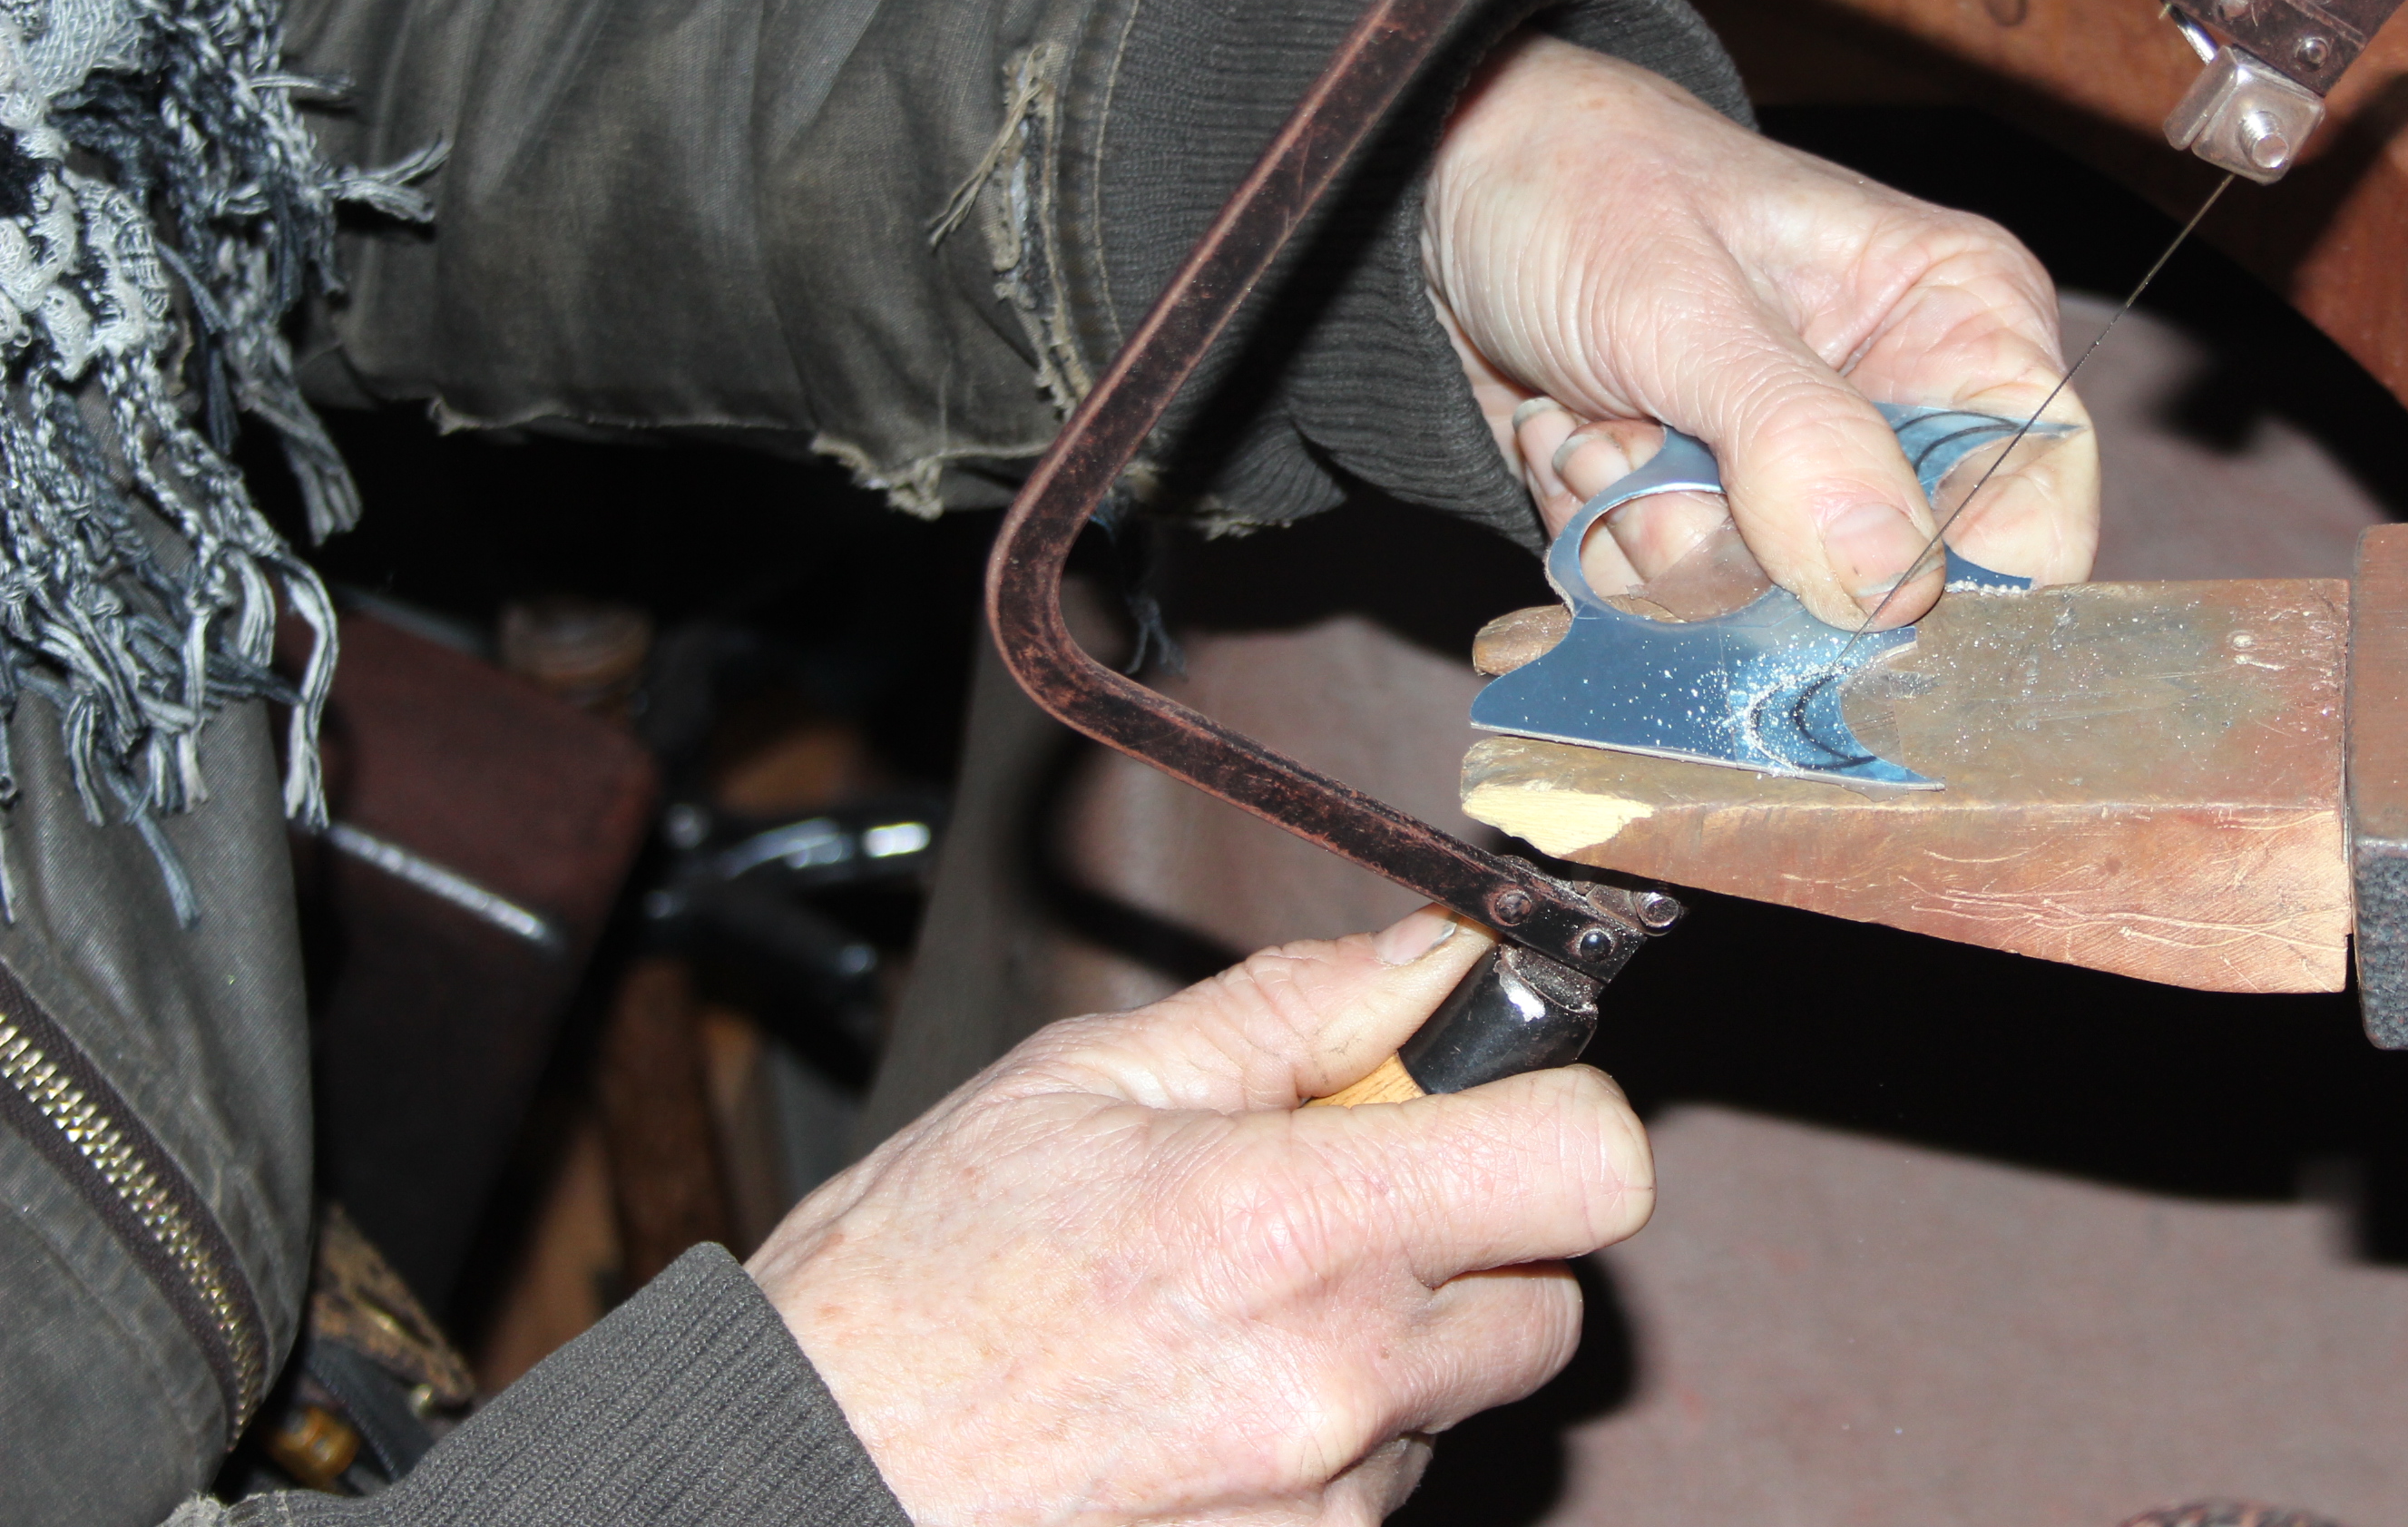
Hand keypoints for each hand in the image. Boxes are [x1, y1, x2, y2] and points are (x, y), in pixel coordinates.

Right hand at [750, 911, 1652, 1524]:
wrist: (799, 1481)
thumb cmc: (908, 1287)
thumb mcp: (1082, 1083)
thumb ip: (1292, 1011)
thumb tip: (1432, 955)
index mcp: (1295, 1221)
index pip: (1590, 1163)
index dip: (1553, 1111)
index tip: (1480, 1097)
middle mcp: (1338, 1381)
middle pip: (1552, 1295)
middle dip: (1477, 1236)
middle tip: (1345, 1201)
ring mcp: (1320, 1508)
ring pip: (1459, 1400)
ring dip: (1392, 1346)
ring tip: (1229, 1313)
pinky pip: (1377, 1496)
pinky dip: (1327, 1445)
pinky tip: (1202, 1403)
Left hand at [1425, 33, 2096, 627]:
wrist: (1440, 191)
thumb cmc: (1579, 184)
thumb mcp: (1686, 300)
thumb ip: (1793, 438)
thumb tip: (1894, 585)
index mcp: (1962, 326)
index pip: (2036, 507)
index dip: (1950, 575)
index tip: (1831, 586)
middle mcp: (1900, 415)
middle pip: (1884, 591)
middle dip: (1738, 544)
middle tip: (1648, 441)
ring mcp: (1797, 482)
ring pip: (1763, 614)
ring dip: (1646, 533)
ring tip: (1600, 415)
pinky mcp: (1708, 526)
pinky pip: (1673, 611)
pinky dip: (1600, 540)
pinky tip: (1574, 438)